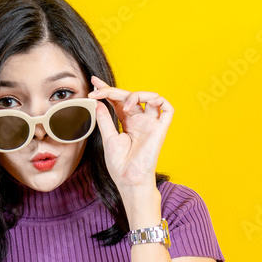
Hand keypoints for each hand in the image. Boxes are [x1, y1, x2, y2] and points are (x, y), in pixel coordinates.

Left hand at [88, 75, 173, 192]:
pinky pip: (168, 108)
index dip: (108, 90)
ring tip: (123, 105)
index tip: (94, 82)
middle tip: (99, 91)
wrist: (129, 179)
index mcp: (128, 123)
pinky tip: (141, 103)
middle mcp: (140, 121)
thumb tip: (97, 102)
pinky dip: (158, 100)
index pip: (119, 101)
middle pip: (131, 97)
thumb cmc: (120, 164)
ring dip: (135, 94)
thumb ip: (104, 119)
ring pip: (150, 98)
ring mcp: (151, 124)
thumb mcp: (108, 137)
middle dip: (114, 90)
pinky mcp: (161, 128)